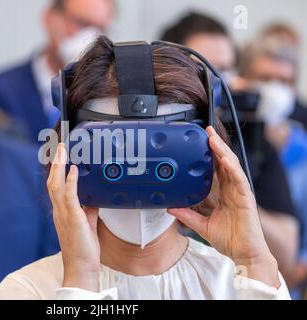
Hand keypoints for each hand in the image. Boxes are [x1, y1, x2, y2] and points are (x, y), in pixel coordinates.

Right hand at [47, 143, 100, 291]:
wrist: (82, 266)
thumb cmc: (83, 247)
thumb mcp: (87, 222)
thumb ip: (88, 209)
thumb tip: (93, 198)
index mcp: (61, 211)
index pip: (55, 186)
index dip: (56, 170)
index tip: (59, 156)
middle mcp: (59, 210)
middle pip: (52, 181)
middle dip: (55, 162)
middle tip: (59, 146)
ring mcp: (64, 214)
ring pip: (56, 185)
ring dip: (59, 166)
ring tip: (62, 151)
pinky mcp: (72, 218)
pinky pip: (70, 196)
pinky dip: (70, 181)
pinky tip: (73, 170)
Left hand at [168, 127, 280, 287]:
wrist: (243, 253)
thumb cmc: (228, 239)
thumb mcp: (201, 225)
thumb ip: (187, 215)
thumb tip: (169, 207)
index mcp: (224, 193)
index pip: (217, 168)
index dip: (210, 154)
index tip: (199, 142)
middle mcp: (232, 189)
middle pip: (224, 162)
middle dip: (216, 145)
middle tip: (206, 130)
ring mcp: (240, 192)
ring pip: (232, 166)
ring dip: (222, 151)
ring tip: (213, 138)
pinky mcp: (246, 198)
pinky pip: (239, 179)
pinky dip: (231, 168)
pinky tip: (224, 159)